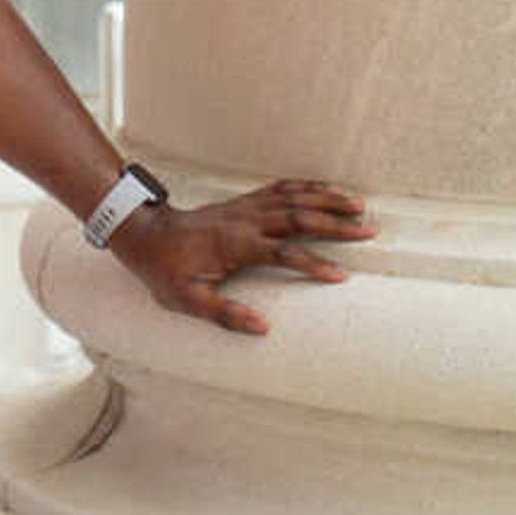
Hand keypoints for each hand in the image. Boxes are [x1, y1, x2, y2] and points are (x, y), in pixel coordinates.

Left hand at [109, 177, 374, 334]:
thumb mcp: (187, 301)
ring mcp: (245, 207)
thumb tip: (262, 327)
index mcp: (235, 244)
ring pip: (294, 197)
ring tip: (359, 205)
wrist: (147, 236)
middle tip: (368, 230)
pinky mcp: (244, 202)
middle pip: (298, 217)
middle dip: (335, 223)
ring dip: (327, 199)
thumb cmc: (167, 272)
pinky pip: (281, 189)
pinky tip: (326, 190)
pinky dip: (306, 187)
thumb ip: (224, 314)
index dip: (313, 263)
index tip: (341, 275)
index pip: (283, 252)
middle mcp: (245, 221)